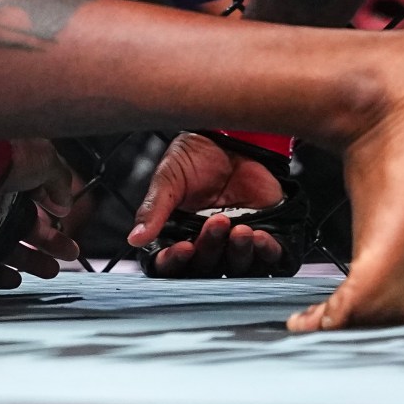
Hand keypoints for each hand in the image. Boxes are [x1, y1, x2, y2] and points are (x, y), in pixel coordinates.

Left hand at [0, 136, 81, 293]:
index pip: (33, 194)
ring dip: (30, 261)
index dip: (51, 207)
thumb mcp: (45, 160)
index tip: (64, 217)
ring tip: (50, 271)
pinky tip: (14, 279)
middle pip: (25, 224)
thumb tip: (64, 205)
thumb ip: (59, 182)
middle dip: (49, 242)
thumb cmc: (5, 156)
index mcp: (12, 171)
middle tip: (68, 252)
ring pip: (7, 245)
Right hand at [128, 131, 291, 277]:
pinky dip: (266, 252)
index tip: (183, 248)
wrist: (233, 136)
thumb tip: (134, 239)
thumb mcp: (168, 179)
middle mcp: (206, 243)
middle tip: (215, 221)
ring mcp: (235, 242)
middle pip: (206, 267)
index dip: (176, 262)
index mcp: (178, 234)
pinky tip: (259, 236)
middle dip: (210, 248)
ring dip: (238, 252)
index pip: (171, 264)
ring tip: (240, 229)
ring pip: (236, 266)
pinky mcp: (265, 236)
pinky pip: (269, 258)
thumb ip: (153, 210)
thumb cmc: (196, 156)